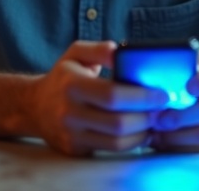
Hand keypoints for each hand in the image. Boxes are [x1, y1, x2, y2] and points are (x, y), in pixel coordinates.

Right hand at [27, 41, 169, 155]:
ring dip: (143, 133)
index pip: (112, 95)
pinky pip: (110, 150)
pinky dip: (131, 143)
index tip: (162, 94)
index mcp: (71, 84)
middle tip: (164, 109)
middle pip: (118, 122)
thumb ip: (99, 49)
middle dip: (147, 117)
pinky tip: (141, 131)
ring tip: (155, 120)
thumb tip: (121, 51)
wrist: (34, 106)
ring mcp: (71, 134)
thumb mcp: (76, 53)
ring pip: (117, 141)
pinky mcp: (75, 149)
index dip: (142, 97)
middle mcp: (69, 112)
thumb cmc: (63, 76)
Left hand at [148, 49, 198, 151]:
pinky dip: (179, 146)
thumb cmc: (191, 74)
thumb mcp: (189, 60)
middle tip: (159, 118)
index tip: (187, 87)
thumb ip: (179, 59)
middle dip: (182, 116)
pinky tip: (161, 139)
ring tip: (156, 131)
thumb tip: (157, 61)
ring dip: (177, 135)